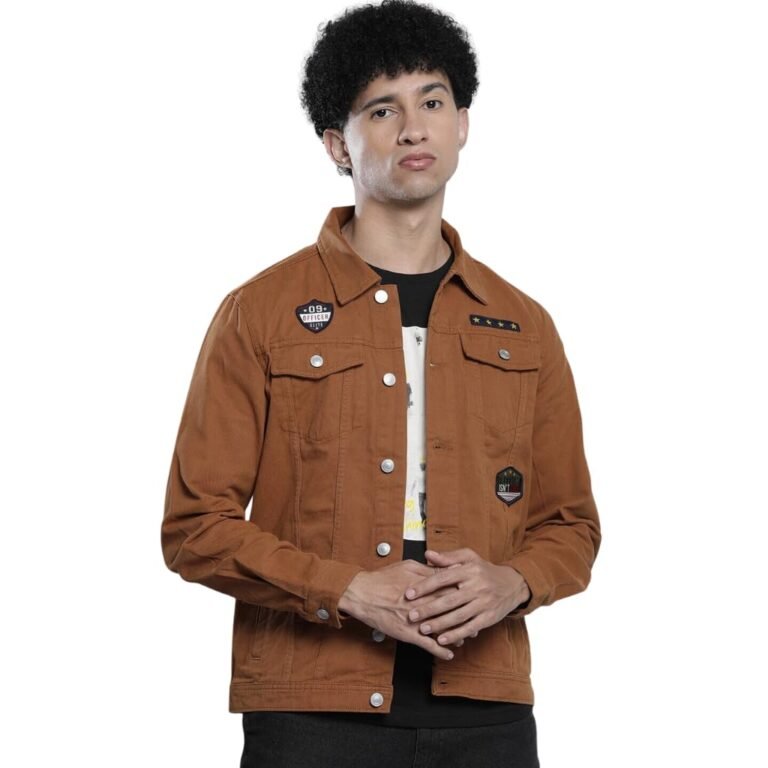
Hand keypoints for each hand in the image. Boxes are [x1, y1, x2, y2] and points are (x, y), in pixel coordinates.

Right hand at [338, 560, 464, 659]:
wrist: (362, 594)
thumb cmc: (383, 578)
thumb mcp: (407, 566)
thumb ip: (427, 569)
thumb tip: (444, 568)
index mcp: (424, 585)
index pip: (450, 588)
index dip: (464, 593)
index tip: (473, 595)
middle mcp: (422, 602)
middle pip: (450, 609)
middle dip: (465, 613)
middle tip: (476, 616)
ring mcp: (416, 619)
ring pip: (442, 628)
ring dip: (456, 633)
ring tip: (467, 636)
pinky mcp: (407, 633)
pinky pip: (427, 644)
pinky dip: (440, 650)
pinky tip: (449, 654)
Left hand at [402, 548, 530, 647]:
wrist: (512, 584)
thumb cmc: (484, 570)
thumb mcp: (469, 558)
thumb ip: (447, 557)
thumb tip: (427, 554)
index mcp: (469, 570)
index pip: (443, 578)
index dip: (425, 586)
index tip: (408, 593)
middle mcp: (477, 587)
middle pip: (449, 599)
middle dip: (428, 609)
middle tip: (411, 615)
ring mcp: (483, 603)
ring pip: (458, 616)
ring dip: (439, 624)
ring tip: (423, 629)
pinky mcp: (488, 618)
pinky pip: (470, 628)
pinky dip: (455, 634)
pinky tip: (442, 639)